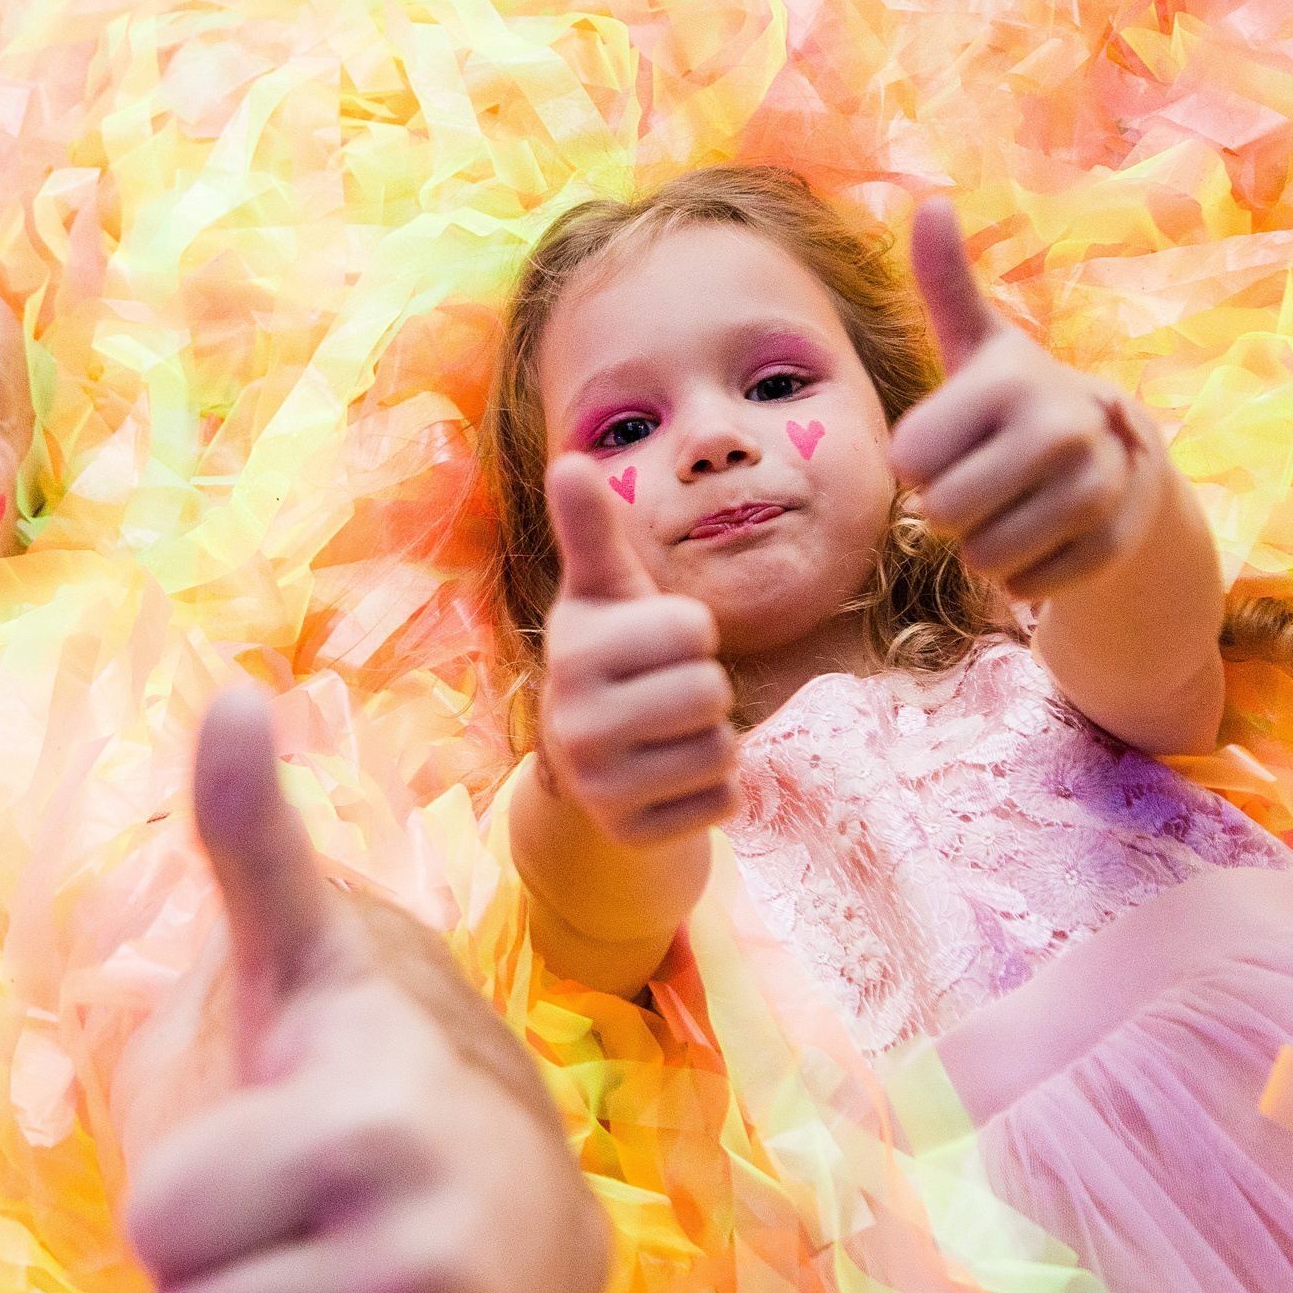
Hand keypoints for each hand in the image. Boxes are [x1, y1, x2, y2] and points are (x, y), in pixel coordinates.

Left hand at [124, 689, 607, 1292]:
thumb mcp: (310, 967)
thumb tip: (230, 694)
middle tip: (296, 1245)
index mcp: (364, 1140)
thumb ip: (253, 845)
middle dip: (215, 1292)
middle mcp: (422, 1272)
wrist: (537, 1228)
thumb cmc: (379, 1089)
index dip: (190, 1196)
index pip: (154, 1227)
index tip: (267, 1161)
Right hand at [536, 456, 737, 846]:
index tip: (655, 642)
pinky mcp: (631, 833)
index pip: (691, 629)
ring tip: (668, 736)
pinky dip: (712, 791)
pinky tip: (671, 779)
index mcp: (574, 652)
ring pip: (721, 751)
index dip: (690, 631)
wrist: (591, 762)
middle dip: (706, 690)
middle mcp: (574, 724)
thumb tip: (569, 459)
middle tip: (666, 694)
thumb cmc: (614, 655)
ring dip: (712, 742)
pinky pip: (723, 804)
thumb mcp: (604, 592)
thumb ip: (592, 530)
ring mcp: (599, 787)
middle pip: (710, 692)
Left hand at [890, 197, 1168, 600]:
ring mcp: (1095, 491)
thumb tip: (929, 200)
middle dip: (946, 509)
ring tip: (1010, 507)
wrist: (1121, 457)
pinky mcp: (1111, 547)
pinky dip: (1020, 577)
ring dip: (981, 545)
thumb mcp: (978, 344)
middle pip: (940, 515)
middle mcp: (1060, 431)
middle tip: (979, 479)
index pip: (907, 463)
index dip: (917, 463)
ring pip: (981, 558)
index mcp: (1010, 383)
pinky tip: (1042, 539)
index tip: (952, 441)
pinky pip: (1025, 589)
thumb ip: (945, 282)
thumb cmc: (1016, 402)